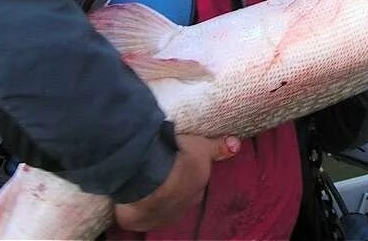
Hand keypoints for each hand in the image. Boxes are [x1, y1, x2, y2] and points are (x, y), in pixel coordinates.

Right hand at [113, 134, 239, 230]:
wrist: (148, 177)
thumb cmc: (178, 158)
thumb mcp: (201, 147)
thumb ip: (218, 148)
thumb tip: (237, 145)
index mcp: (197, 192)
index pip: (195, 183)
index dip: (186, 172)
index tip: (178, 162)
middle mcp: (181, 208)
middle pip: (179, 196)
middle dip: (173, 186)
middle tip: (161, 170)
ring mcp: (160, 218)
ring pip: (159, 206)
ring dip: (155, 196)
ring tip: (144, 181)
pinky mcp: (138, 222)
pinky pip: (138, 213)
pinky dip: (135, 205)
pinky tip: (131, 194)